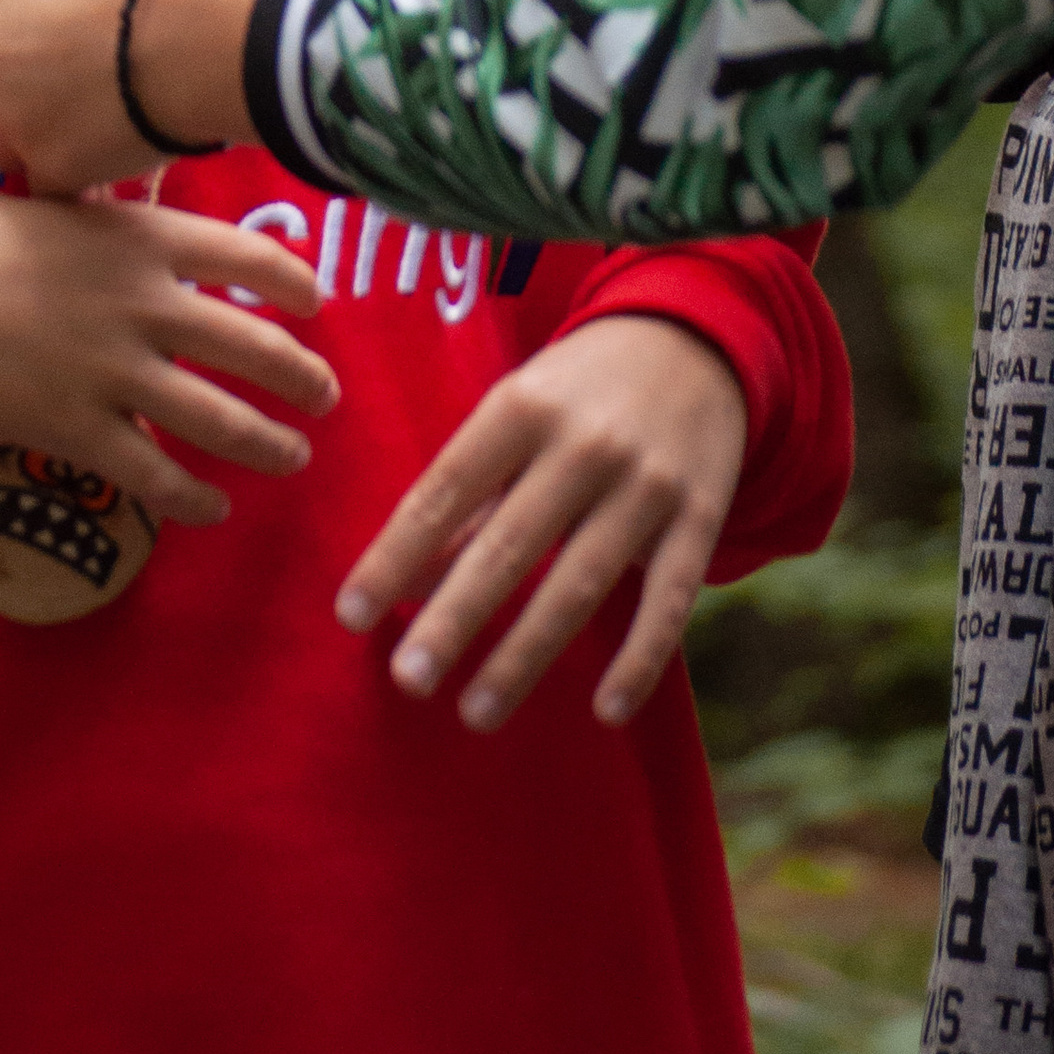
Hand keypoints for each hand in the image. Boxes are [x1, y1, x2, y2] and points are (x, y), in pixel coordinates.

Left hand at [0, 0, 281, 194]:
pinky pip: (46, 185)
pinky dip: (75, 180)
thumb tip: (67, 12)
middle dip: (12, 100)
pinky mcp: (46, 166)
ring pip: (1, 147)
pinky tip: (117, 156)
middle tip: (76, 94)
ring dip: (38, 145)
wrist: (216, 31)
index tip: (14, 55)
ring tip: (103, 126)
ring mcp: (11, 113)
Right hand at [0, 182, 335, 524]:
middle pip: (255, 345)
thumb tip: (143, 221)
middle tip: (325, 394)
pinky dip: (195, 496)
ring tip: (294, 454)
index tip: (316, 302)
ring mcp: (114, 371)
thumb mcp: (48, 203)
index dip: (296, 282)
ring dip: (270, 442)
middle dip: (303, 376)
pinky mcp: (78, 431)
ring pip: (222, 419)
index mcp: (138, 238)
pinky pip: (155, 475)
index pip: (250, 255)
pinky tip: (212, 505)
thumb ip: (105, 223)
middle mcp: (143, 304)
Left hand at [335, 310, 747, 733]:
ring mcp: (647, 484)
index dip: (396, 554)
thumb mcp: (517, 412)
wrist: (696, 341)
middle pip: (509, 545)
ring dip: (525, 654)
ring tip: (476, 712)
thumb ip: (469, 491)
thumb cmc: (578, 389)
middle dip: (455, 617)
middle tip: (408, 679)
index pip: (444, 491)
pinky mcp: (700, 518)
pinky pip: (668, 601)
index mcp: (521, 407)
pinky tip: (606, 710)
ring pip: (580, 583)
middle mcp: (583, 445)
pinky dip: (639, 660)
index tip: (353, 615)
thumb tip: (408, 579)